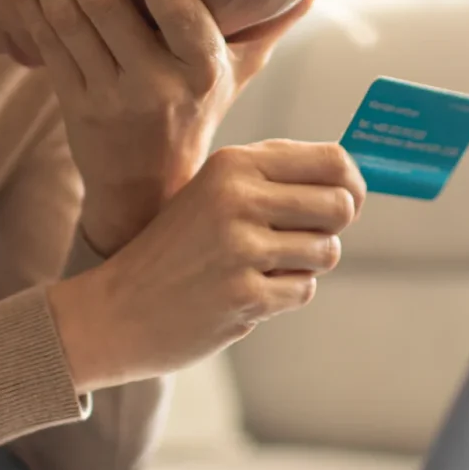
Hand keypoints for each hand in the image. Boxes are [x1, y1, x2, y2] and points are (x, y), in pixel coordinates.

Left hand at [0, 0, 327, 254]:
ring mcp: (108, 94)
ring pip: (66, 18)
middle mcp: (154, 82)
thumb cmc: (200, 111)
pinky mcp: (71, 102)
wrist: (149, 188)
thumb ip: (276, 18)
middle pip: (104, 3)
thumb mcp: (243, 69)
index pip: (175, 7)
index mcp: (201, 67)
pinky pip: (44, 41)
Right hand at [47, 141, 366, 391]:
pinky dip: (282, 295)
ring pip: (327, 251)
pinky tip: (244, 292)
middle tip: (299, 239)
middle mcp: (238, 198)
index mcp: (232, 165)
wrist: (116, 309)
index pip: (332, 160)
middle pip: (340, 205)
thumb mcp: (210, 192)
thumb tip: (350, 176)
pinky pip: (302, 290)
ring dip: (303, 264)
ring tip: (260, 266)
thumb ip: (270, 177)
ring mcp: (241, 248)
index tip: (345, 201)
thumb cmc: (173, 248)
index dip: (352, 183)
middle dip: (330, 227)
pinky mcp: (246, 295)